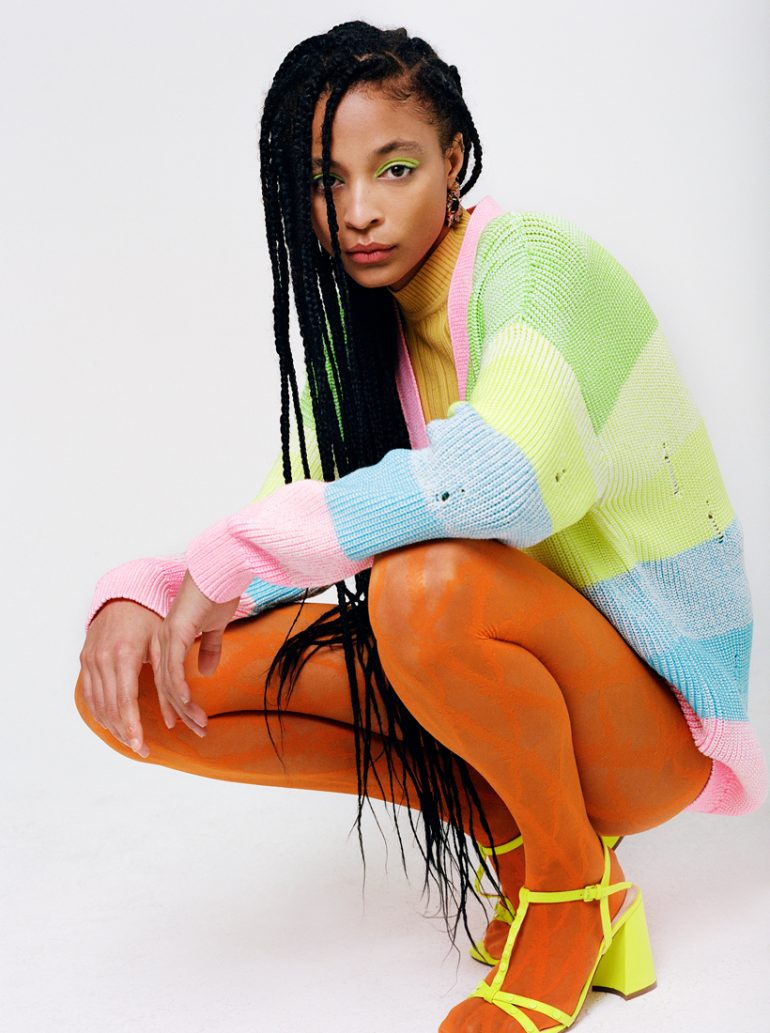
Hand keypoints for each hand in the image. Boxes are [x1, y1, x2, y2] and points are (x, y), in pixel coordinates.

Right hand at [78, 600, 162, 757]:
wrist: (124, 595)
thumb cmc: (148, 618)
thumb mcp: (162, 643)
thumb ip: (169, 677)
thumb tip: (180, 713)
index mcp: (124, 654)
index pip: (125, 701)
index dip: (133, 726)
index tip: (142, 746)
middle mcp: (103, 659)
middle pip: (110, 707)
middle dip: (125, 732)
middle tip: (141, 750)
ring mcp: (90, 659)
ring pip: (97, 704)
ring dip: (112, 726)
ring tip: (130, 741)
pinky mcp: (85, 660)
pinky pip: (89, 694)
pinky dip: (99, 712)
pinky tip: (112, 724)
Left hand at [153, 570, 239, 736]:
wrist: (220, 570)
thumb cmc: (218, 593)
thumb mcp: (214, 626)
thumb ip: (209, 648)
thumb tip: (207, 670)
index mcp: (168, 640)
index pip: (167, 679)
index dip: (173, 704)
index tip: (181, 723)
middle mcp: (162, 641)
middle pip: (166, 687)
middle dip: (181, 712)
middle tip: (196, 731)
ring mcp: (166, 638)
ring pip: (170, 683)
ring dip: (185, 706)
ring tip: (199, 723)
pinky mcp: (176, 633)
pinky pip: (174, 668)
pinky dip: (179, 688)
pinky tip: (186, 703)